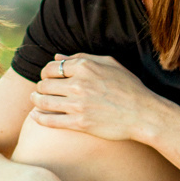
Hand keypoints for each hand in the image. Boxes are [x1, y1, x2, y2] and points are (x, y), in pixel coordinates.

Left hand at [30, 54, 162, 142]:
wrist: (143, 114)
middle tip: (42, 91)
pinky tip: (35, 116)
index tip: (48, 78)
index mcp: (85, 67)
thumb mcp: (109, 64)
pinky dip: (38, 118)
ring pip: (43, 101)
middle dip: (40, 87)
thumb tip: (56, 57)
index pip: (51, 68)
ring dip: (36, 101)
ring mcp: (78, 105)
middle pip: (45, 84)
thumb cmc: (129, 87)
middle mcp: (79, 84)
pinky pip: (50, 120)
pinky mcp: (80, 123)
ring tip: (36, 101)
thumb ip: (81, 58)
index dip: (46, 73)